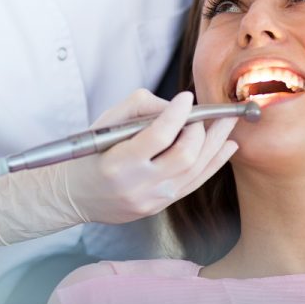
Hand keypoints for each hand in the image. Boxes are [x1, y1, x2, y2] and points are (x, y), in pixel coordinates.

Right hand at [65, 89, 237, 223]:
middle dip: (201, 130)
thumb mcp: (105, 123)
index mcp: (119, 162)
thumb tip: (174, 107)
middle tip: (205, 113)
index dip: (177, 114)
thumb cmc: (91, 153)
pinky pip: (195, 183)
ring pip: (196, 170)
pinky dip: (214, 162)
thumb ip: (139, 107)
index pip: (158, 136)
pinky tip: (226, 147)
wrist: (77, 195)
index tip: (186, 97)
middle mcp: (138, 185)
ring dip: (216, 143)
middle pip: (184, 155)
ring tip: (228, 123)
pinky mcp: (161, 206)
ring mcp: (152, 199)